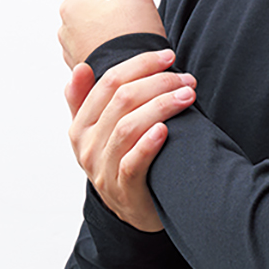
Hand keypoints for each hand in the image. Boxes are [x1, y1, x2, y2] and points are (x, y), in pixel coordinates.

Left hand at [58, 0, 164, 67]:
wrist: (135, 86)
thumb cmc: (133, 41)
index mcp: (73, 3)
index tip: (137, 6)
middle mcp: (67, 25)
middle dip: (125, 7)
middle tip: (137, 24)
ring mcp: (74, 48)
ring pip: (106, 23)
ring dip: (122, 27)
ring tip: (132, 41)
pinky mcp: (85, 66)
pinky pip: (104, 45)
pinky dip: (116, 46)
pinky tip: (126, 55)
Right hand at [66, 50, 197, 231]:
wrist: (135, 212)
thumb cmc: (124, 162)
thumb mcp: (101, 133)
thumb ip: (89, 102)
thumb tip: (82, 67)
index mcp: (80, 126)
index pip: (107, 82)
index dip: (140, 65)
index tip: (169, 56)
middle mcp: (87, 147)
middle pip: (121, 100)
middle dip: (158, 83)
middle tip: (187, 79)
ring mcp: (103, 171)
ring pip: (127, 127)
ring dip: (161, 106)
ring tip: (188, 96)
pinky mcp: (123, 191)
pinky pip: (132, 163)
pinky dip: (148, 144)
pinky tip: (165, 130)